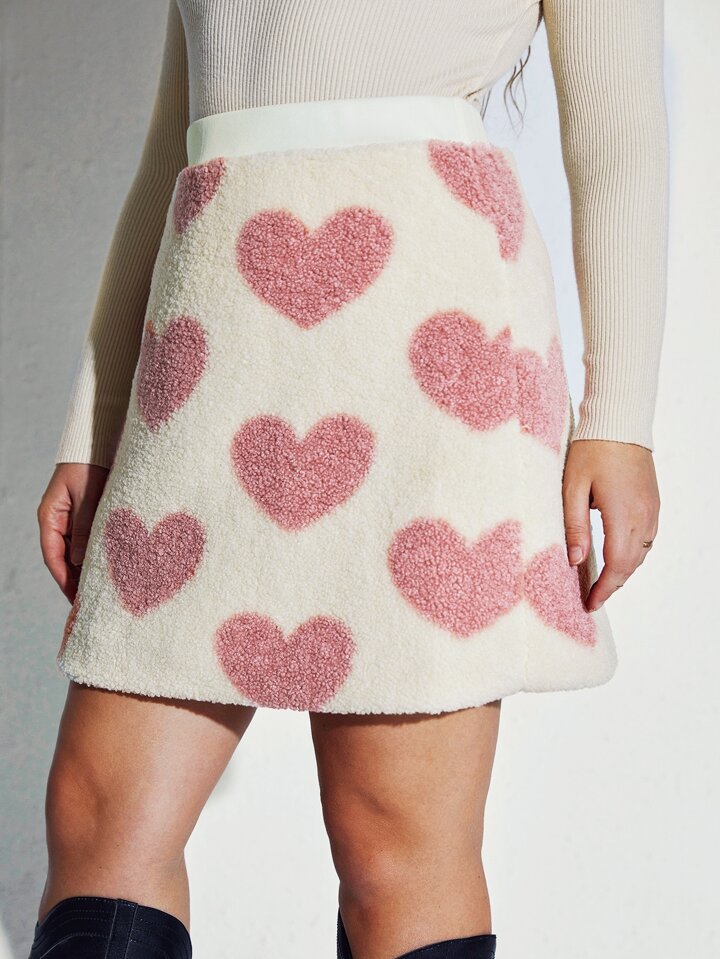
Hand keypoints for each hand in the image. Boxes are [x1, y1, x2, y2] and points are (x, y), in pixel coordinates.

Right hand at [37, 462, 110, 602]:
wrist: (97, 442)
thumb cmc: (89, 465)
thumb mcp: (87, 496)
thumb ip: (84, 527)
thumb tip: (79, 562)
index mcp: (50, 517)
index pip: (53, 556)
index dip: (63, 579)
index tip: (76, 600)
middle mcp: (58, 521)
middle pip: (64, 558)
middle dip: (76, 581)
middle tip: (91, 603)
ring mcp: (72, 519)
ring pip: (77, 552)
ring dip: (88, 569)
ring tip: (103, 591)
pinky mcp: (87, 515)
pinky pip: (89, 540)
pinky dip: (97, 554)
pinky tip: (109, 568)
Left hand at [562, 439, 659, 610]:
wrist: (619, 421)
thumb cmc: (591, 450)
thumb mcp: (572, 487)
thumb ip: (574, 525)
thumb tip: (575, 561)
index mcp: (623, 513)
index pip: (617, 564)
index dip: (605, 589)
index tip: (590, 604)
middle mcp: (643, 515)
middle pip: (632, 564)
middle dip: (612, 585)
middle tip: (591, 598)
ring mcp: (652, 509)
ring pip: (642, 553)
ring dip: (624, 570)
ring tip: (601, 581)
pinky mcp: (653, 502)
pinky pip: (647, 537)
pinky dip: (633, 553)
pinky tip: (617, 555)